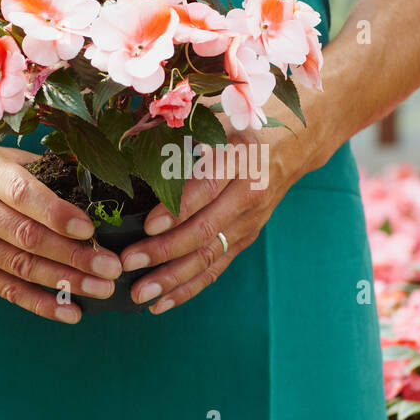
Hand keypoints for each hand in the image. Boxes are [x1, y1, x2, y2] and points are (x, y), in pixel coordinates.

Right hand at [0, 135, 122, 322]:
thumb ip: (38, 170)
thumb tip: (93, 187)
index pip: (22, 194)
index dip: (57, 214)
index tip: (90, 229)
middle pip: (25, 236)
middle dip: (73, 255)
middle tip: (111, 267)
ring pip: (19, 267)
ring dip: (63, 282)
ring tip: (100, 289)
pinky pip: (4, 288)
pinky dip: (38, 303)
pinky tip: (69, 312)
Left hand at [119, 122, 321, 313]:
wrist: (293, 144)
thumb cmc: (242, 124)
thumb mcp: (216, 117)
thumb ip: (177, 130)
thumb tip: (126, 137)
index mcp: (239, 159)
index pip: (207, 189)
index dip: (177, 210)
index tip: (146, 225)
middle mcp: (247, 195)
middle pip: (205, 231)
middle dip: (164, 252)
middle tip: (127, 263)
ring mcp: (248, 222)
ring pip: (209, 257)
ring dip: (173, 279)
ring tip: (140, 294)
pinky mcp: (245, 239)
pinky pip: (216, 268)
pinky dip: (188, 288)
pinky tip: (161, 303)